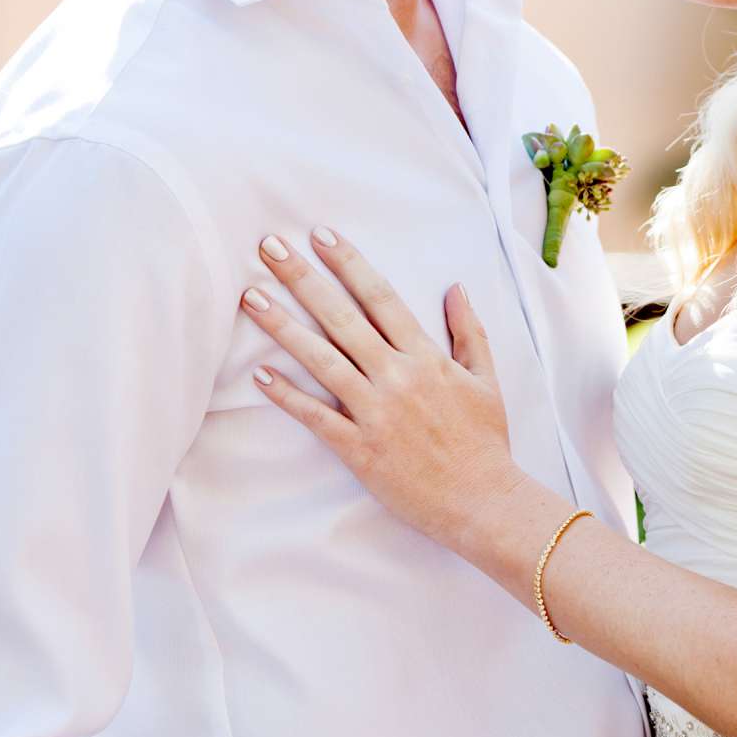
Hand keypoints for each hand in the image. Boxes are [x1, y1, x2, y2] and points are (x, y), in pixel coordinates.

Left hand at [242, 229, 526, 552]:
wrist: (483, 501)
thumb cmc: (486, 442)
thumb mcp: (486, 380)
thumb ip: (469, 331)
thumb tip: (456, 287)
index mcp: (427, 357)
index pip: (381, 297)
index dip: (349, 263)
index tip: (321, 235)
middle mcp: (397, 377)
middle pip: (341, 317)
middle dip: (303, 278)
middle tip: (270, 247)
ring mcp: (376, 412)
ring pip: (321, 359)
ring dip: (282, 326)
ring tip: (251, 298)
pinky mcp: (360, 449)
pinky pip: (316, 417)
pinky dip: (287, 395)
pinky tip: (259, 374)